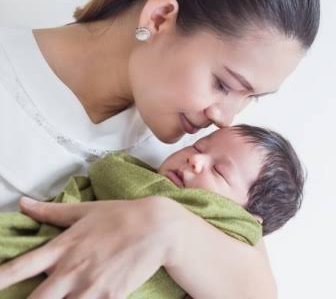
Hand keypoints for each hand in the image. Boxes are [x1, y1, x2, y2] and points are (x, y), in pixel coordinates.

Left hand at [0, 196, 182, 297]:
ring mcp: (90, 286)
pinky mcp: (110, 297)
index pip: (18, 268)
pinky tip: (88, 297)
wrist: (159, 227)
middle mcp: (71, 270)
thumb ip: (51, 212)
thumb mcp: (85, 211)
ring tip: (65, 295)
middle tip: (33, 298)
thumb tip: (24, 204)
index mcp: (61, 248)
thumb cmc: (122, 215)